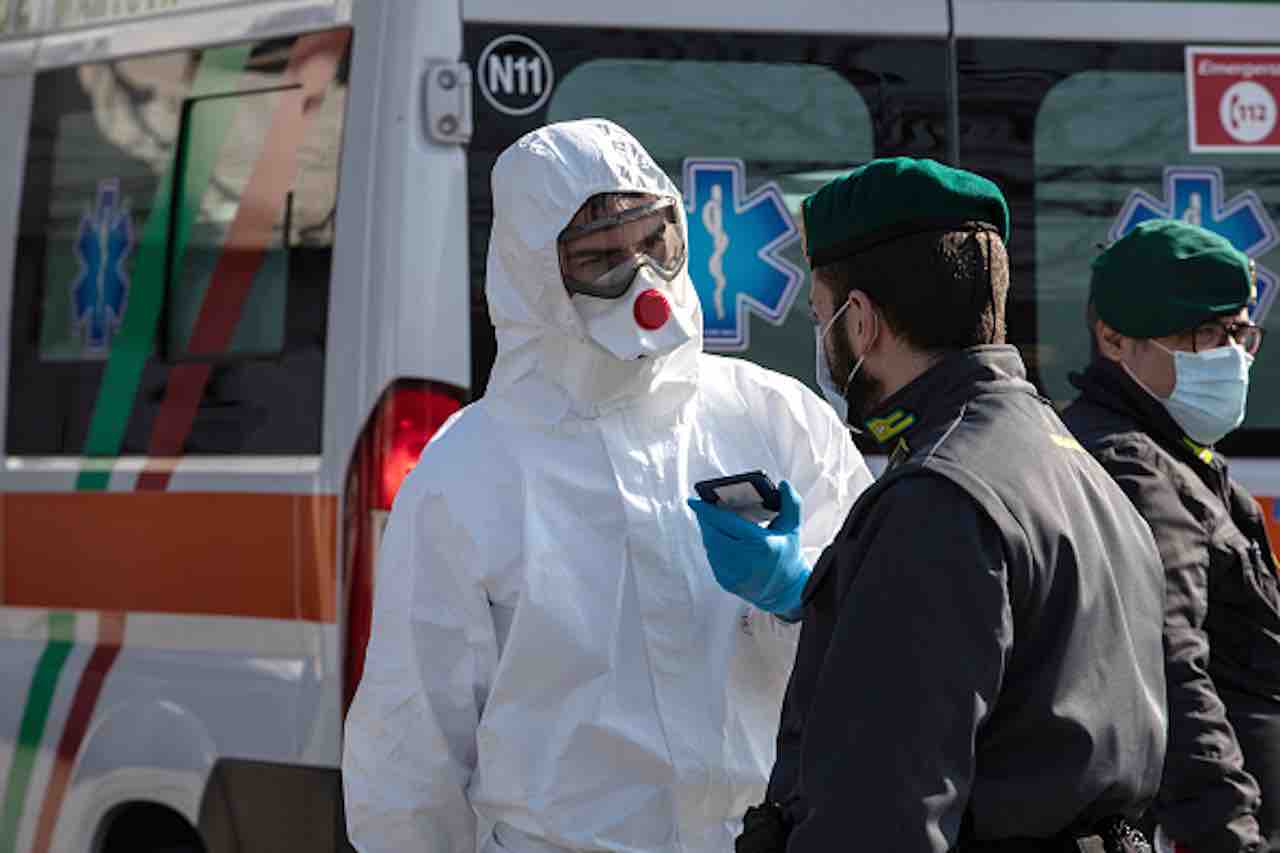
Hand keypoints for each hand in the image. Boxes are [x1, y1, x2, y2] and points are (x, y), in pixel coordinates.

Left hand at [687, 480, 809, 614]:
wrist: (786, 590)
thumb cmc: (788, 555)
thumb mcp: (792, 528)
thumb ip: (791, 503)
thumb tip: (783, 484)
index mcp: (760, 543)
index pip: (725, 522)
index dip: (706, 511)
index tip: (693, 500)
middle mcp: (744, 560)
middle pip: (712, 533)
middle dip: (705, 520)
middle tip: (703, 508)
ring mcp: (733, 573)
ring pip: (710, 546)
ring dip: (708, 533)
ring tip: (711, 522)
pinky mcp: (726, 582)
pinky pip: (712, 559)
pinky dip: (713, 547)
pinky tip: (718, 539)